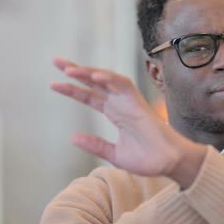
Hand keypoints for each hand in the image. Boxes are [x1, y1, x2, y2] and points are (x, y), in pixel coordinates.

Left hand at [50, 57, 204, 184]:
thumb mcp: (114, 154)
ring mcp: (130, 102)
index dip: (73, 90)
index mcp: (116, 113)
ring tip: (68, 70)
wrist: (169, 163)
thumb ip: (95, 144)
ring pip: (107, 80)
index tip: (54, 84)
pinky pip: (123, 85)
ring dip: (88, 72)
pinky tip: (93, 76)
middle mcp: (121, 104)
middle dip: (76, 71)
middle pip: (95, 83)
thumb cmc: (147, 159)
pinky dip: (109, 78)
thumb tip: (72, 137)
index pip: (90, 97)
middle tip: (55, 61)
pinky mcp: (139, 103)